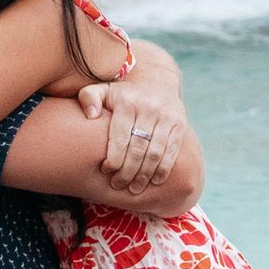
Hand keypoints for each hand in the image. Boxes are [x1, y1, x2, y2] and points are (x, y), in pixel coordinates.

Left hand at [76, 74, 186, 193]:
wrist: (158, 79)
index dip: (113, 158)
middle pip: (138, 148)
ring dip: (145, 175)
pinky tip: (154, 181)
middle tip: (118, 185)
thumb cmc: (123, 93)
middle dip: (127, 171)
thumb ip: (89, 97)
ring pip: (155, 153)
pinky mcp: (179, 124)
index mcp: (127, 102)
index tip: (106, 171)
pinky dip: (163, 169)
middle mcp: (149, 108)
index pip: (120, 137)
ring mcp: (166, 117)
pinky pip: (172, 151)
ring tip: (134, 189)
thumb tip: (91, 115)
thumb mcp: (103, 89)